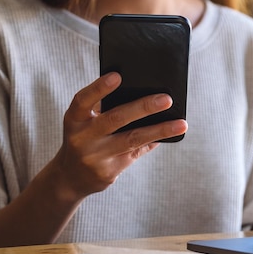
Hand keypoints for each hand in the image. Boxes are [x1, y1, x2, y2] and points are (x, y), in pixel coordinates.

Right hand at [51, 72, 187, 199]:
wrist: (71, 178)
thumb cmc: (85, 138)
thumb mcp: (85, 123)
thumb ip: (106, 109)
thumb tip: (147, 95)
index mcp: (74, 119)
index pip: (84, 100)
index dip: (99, 88)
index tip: (118, 75)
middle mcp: (81, 138)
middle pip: (115, 119)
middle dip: (143, 107)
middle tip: (167, 99)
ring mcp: (95, 157)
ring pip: (133, 139)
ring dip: (160, 130)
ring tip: (181, 123)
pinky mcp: (108, 172)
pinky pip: (136, 153)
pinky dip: (154, 141)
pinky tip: (170, 134)